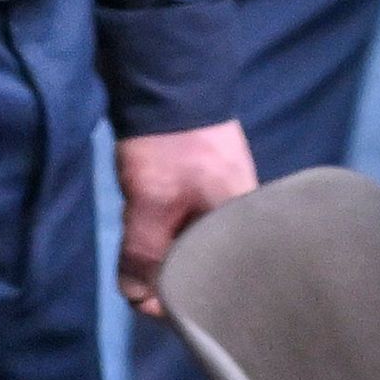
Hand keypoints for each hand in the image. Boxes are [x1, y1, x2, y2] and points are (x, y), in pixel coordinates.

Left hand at [114, 121, 258, 316]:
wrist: (168, 77)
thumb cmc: (169, 146)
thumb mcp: (150, 204)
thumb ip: (143, 253)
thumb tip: (135, 298)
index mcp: (245, 228)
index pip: (218, 285)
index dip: (180, 299)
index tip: (147, 301)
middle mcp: (243, 218)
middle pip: (205, 263)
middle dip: (171, 271)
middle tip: (140, 267)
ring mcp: (226, 197)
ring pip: (193, 240)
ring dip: (165, 244)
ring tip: (142, 233)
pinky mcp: (208, 182)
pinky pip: (188, 218)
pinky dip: (166, 223)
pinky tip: (146, 215)